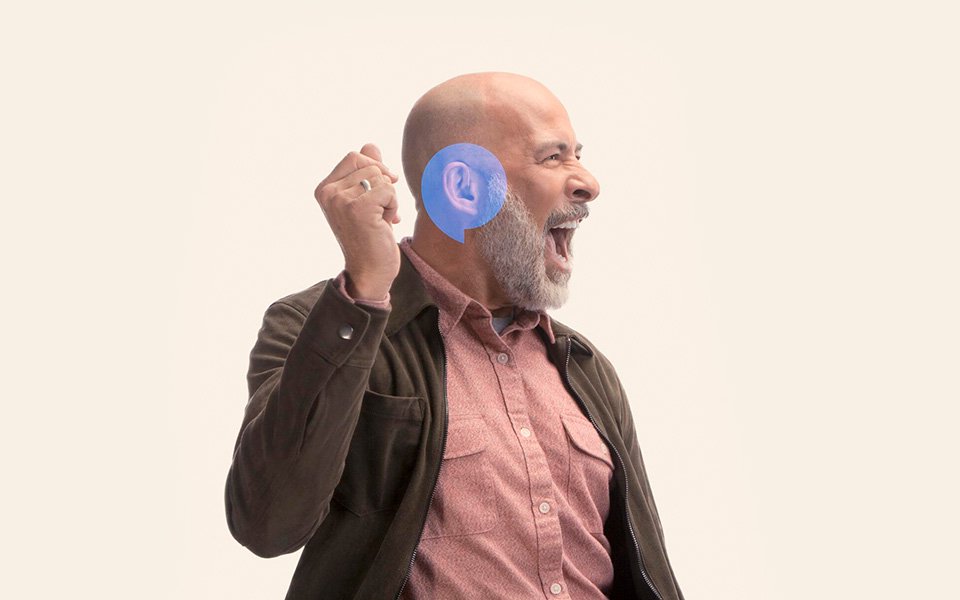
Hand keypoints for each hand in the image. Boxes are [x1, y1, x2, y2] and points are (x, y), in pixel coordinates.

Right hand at [314, 143, 401, 300]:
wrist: (370, 271)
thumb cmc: (370, 235)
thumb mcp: (366, 199)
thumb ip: (366, 171)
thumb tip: (370, 145)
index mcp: (324, 188)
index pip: (355, 156)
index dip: (375, 170)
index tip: (379, 193)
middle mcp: (328, 192)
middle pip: (370, 164)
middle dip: (383, 185)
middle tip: (378, 210)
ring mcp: (341, 200)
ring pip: (382, 178)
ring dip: (389, 199)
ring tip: (379, 220)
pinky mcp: (358, 208)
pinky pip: (389, 190)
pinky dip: (393, 207)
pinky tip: (384, 225)